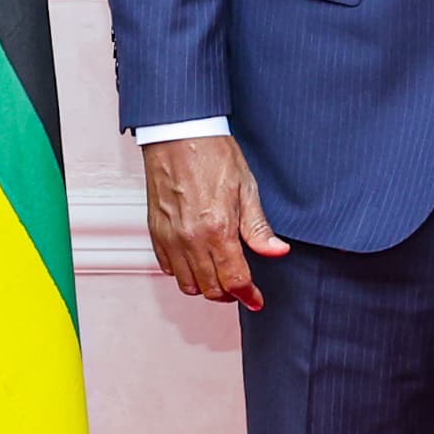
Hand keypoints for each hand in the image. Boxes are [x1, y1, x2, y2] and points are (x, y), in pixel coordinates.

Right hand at [144, 134, 288, 310]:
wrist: (178, 134)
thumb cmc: (213, 154)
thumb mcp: (247, 188)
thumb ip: (258, 227)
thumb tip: (277, 251)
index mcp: (218, 229)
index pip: (234, 280)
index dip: (248, 295)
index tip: (256, 299)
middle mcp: (190, 239)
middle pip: (211, 289)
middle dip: (230, 294)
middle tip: (242, 287)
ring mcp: (170, 237)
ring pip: (188, 284)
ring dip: (206, 286)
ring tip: (220, 275)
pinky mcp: (155, 232)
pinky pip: (168, 268)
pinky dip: (184, 272)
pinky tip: (197, 261)